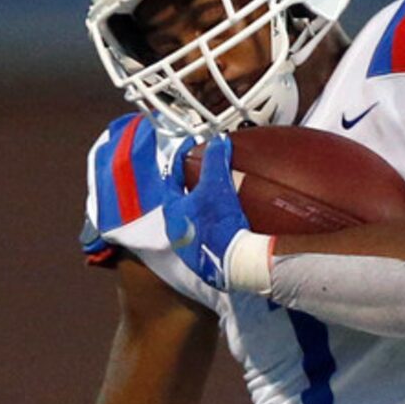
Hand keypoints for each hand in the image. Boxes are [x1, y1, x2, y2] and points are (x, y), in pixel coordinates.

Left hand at [162, 136, 251, 289]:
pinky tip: (222, 223)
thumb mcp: (217, 184)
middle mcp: (175, 230)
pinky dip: (210, 225)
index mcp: (172, 211)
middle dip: (189, 185)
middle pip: (179, 200)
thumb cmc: (219, 225)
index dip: (180, 159)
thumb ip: (215, 160)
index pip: (171, 178)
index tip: (189, 148)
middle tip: (200, 174)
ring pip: (190, 219)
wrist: (233, 261)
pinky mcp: (202, 258)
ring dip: (200, 207)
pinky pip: (203, 235)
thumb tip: (218, 142)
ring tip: (213, 198)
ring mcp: (187, 247)